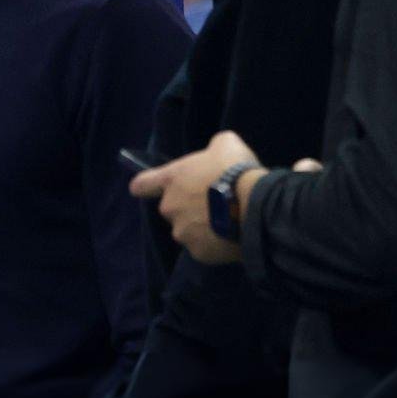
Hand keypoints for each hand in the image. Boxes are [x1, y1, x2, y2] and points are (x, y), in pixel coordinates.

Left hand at [129, 130, 259, 264]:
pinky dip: (215, 243)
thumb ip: (213, 148)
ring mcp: (182, 232)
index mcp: (171, 180)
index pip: (141, 184)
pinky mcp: (198, 253)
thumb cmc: (236, 170)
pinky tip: (232, 235)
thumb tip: (215, 151)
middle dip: (188, 207)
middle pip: (172, 209)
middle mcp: (169, 208)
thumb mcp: (226, 144)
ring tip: (227, 220)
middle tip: (214, 202)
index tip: (153, 188)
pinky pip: (204, 247)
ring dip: (202, 226)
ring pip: (187, 230)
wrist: (255, 206)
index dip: (146, 186)